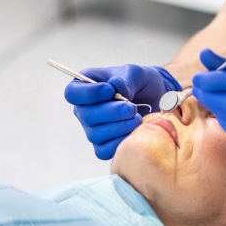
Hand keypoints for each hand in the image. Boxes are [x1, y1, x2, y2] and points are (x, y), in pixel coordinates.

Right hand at [63, 64, 179, 159]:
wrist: (153, 98)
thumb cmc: (138, 82)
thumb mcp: (134, 73)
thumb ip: (125, 79)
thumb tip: (116, 89)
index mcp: (84, 86)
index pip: (72, 93)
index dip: (89, 94)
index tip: (110, 91)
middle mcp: (83, 109)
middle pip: (86, 116)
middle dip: (112, 113)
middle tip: (131, 108)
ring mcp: (92, 128)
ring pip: (95, 135)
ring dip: (119, 127)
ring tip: (136, 118)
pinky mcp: (103, 144)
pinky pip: (103, 151)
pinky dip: (119, 143)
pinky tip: (134, 132)